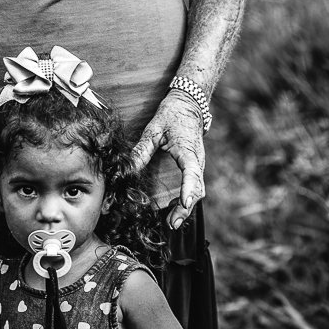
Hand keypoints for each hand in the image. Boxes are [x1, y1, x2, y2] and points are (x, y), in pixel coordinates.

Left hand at [130, 90, 205, 229]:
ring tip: (172, 222)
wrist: (189, 104)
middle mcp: (197, 161)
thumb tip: (130, 168)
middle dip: (186, 208)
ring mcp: (197, 165)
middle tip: (172, 223)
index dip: (189, 189)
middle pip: (197, 189)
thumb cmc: (172, 115)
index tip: (185, 203)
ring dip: (186, 207)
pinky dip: (186, 200)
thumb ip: (143, 149)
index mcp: (188, 151)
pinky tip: (174, 211)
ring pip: (197, 190)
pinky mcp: (194, 168)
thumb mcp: (154, 129)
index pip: (191, 173)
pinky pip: (194, 187)